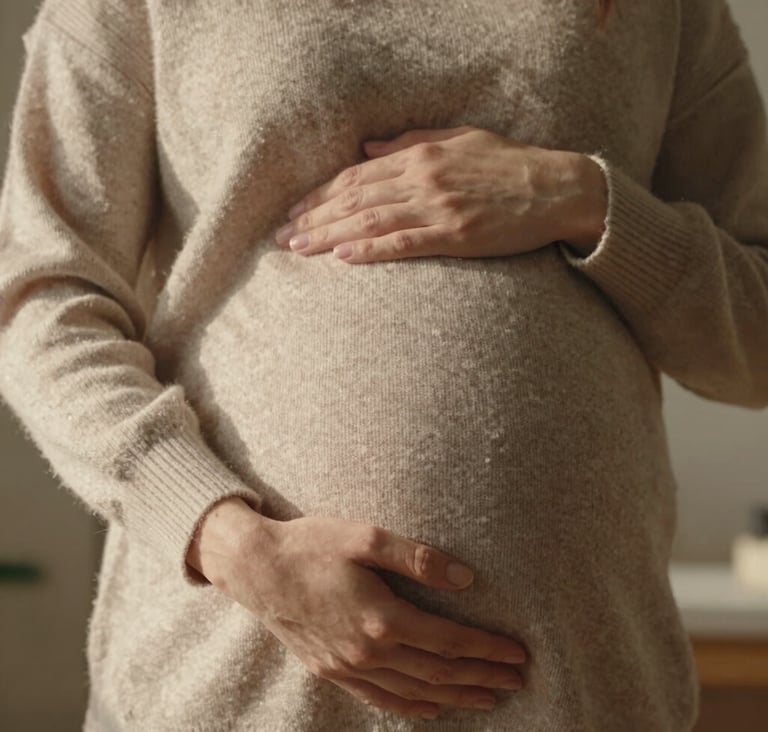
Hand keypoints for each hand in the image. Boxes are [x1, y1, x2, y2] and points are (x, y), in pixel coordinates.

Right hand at [192, 503, 527, 720]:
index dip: (487, 650)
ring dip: (456, 697)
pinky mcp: (332, 670)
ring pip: (415, 692)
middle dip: (482, 678)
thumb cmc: (311, 545)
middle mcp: (369, 652)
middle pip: (439, 673)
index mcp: (382, 618)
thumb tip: (465, 579)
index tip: (518, 654)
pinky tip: (431, 709)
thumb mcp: (365, 537)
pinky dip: (413, 707)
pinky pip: (381, 699)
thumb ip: (417, 558)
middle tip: (517, 680)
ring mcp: (349, 667)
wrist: (255, 568)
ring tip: (488, 699)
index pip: (449, 642)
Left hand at [275, 124, 605, 262]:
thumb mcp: (460, 139)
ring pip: (372, 220)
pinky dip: (372, 249)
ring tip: (299, 248)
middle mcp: (423, 177)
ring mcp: (439, 206)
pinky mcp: (456, 234)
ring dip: (330, 235)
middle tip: (282, 235)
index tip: (296, 210)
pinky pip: (405, 243)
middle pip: (356, 198)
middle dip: (315, 217)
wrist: (558, 188)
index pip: (358, 175)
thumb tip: (368, 146)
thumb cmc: (510, 164)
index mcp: (422, 155)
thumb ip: (411, 142)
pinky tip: (343, 257)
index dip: (322, 194)